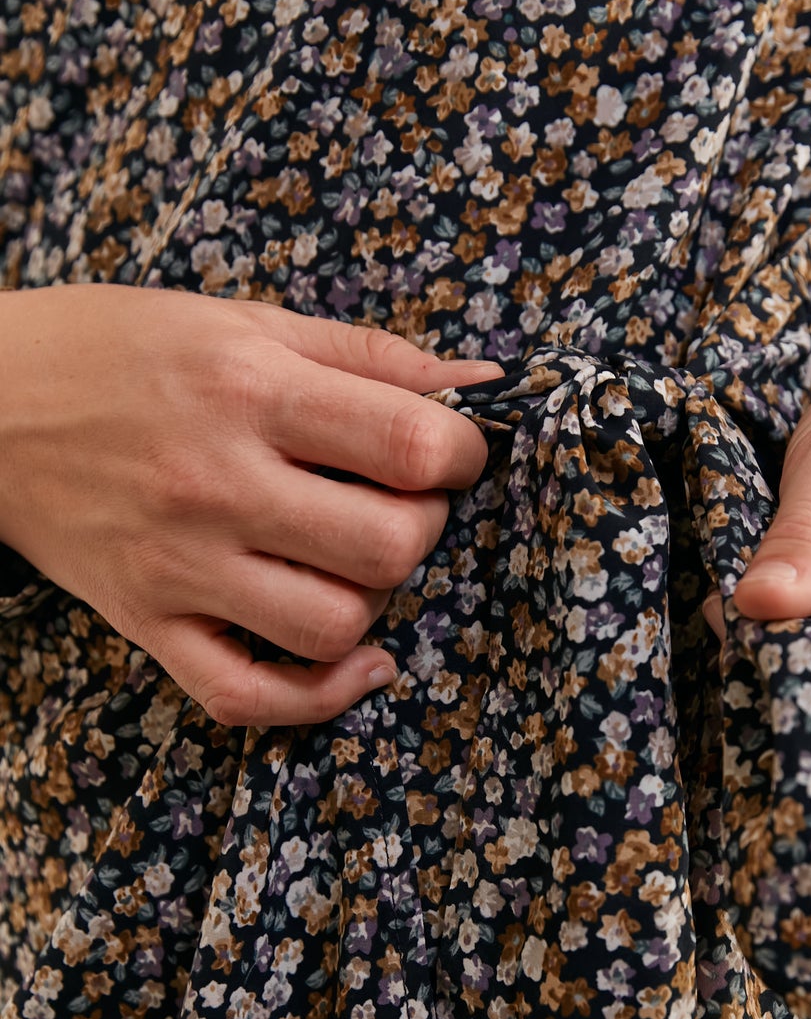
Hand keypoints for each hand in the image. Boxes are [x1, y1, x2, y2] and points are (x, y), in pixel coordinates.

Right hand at [0, 286, 501, 726]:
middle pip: (390, 548)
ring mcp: (178, 563)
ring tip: (351, 562)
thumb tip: (482, 387)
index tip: (454, 453)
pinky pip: (249, 696)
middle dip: (424, 528)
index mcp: (249, 388)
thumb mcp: (242, 322)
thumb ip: (368, 355)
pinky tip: (354, 659)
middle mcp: (216, 481)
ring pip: (334, 625)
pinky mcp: (147, 623)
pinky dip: (320, 695)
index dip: (465, 456)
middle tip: (399, 504)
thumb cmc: (120, 352)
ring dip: (373, 599)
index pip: (412, 445)